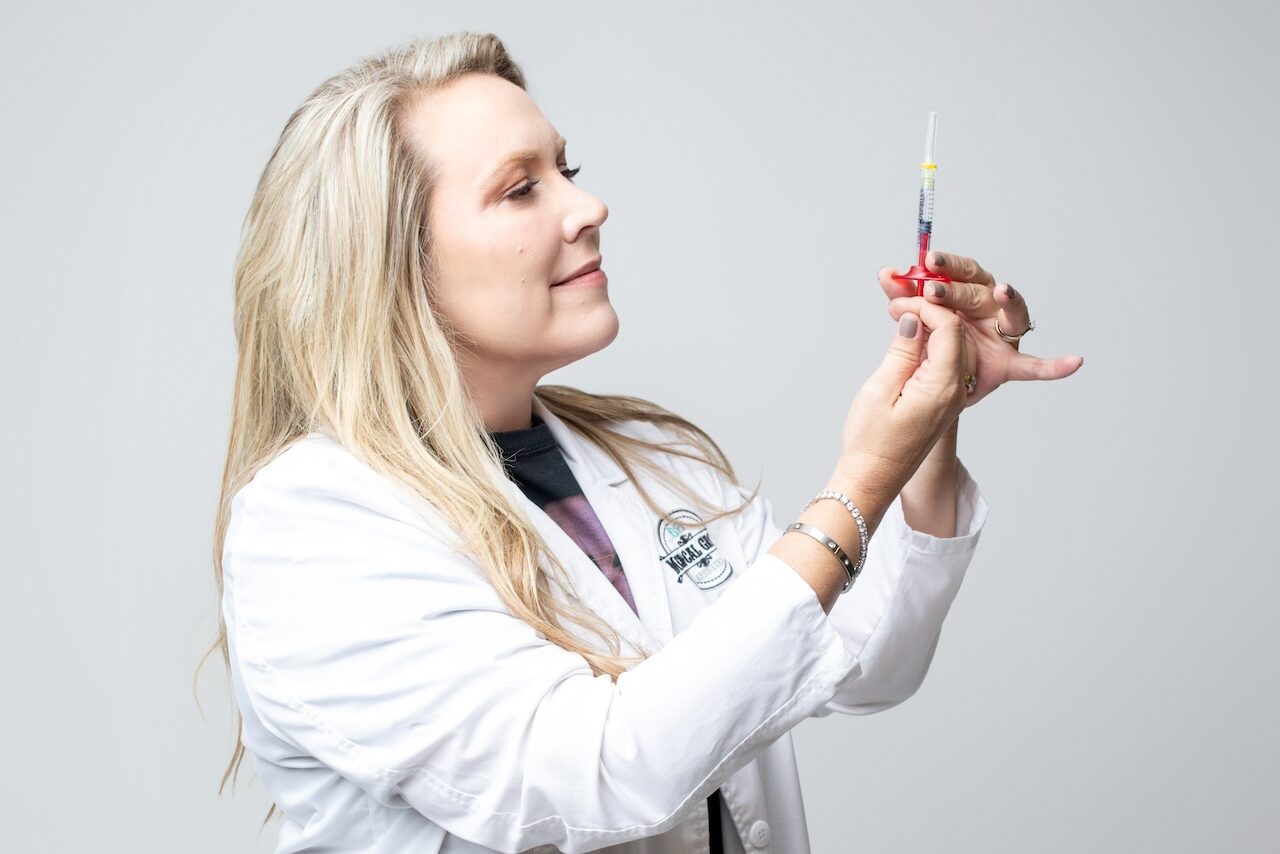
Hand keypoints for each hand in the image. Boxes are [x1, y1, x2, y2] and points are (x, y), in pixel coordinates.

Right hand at [836, 300, 973, 508]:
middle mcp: (955, 391)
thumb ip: (902, 351)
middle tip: (899, 299)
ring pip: (950, 346)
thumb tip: (913, 320)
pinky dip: (927, 344)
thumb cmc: (871, 443)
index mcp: (942, 387)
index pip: (948, 329)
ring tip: (901, 313)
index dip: (926, 307)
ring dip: (929, 326)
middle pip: (955, 334)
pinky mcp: (941, 401)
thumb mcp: (881, 390)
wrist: (872, 480)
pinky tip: (908, 337)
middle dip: (931, 311)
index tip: (900, 301)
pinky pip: (943, 363)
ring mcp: (950, 397)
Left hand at [879, 251, 1083, 405]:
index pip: (959, 270)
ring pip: (1010, 314)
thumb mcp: (911, 319)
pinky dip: (1054, 366)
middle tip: (933, 290)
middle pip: (979, 290)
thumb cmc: (926, 344)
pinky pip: (1034, 365)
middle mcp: (989, 307)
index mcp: (965, 291)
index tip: (927, 259)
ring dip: (1008, 301)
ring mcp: (1002, 333)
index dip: (945, 264)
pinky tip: (1075, 362)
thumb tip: (885, 273)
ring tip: (1003, 292)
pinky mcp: (1009, 362)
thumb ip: (903, 297)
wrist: (926, 389)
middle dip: (956, 289)